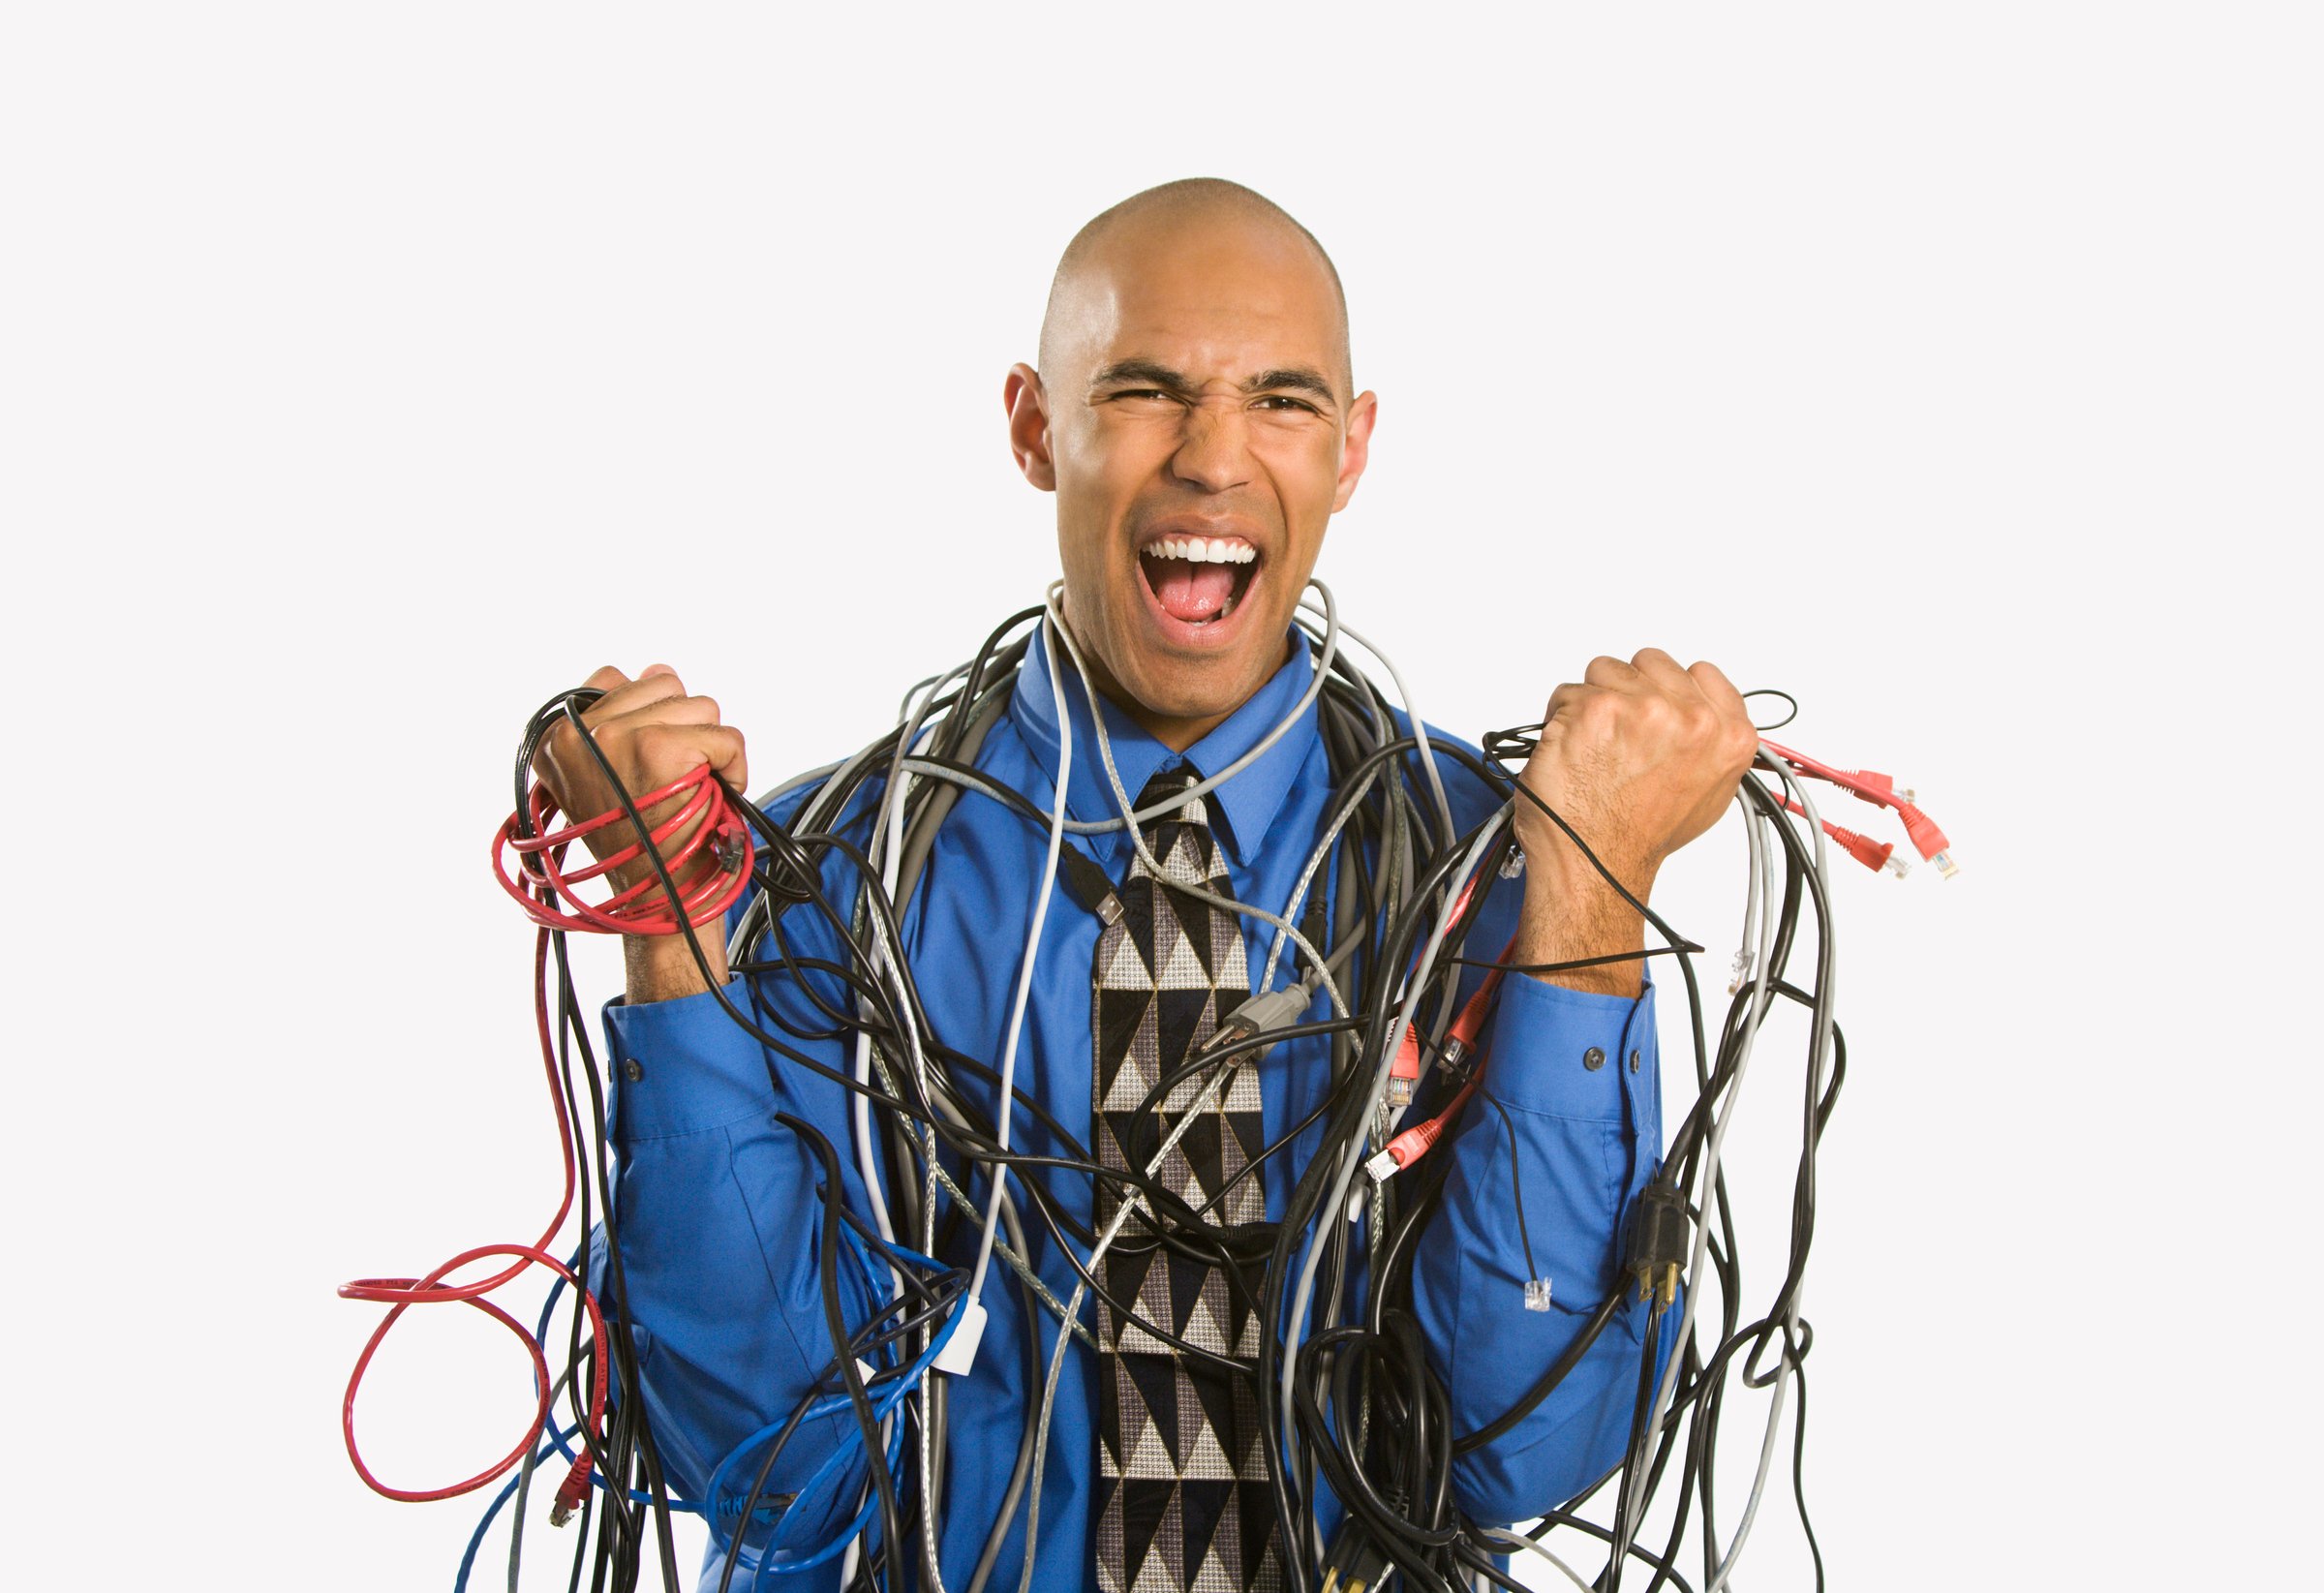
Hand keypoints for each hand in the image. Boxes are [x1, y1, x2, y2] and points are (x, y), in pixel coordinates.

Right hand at [531, 664, 747, 1000]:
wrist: (659, 902)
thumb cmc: (641, 844)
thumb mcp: (610, 777)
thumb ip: (625, 717)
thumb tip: (658, 669)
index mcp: (554, 740)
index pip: (614, 680)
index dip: (648, 719)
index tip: (644, 767)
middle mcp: (576, 735)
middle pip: (664, 686)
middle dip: (684, 730)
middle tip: (671, 784)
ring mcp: (616, 737)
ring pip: (700, 706)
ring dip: (709, 749)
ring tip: (688, 792)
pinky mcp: (659, 747)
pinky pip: (726, 735)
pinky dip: (734, 768)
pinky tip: (710, 799)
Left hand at [1510, 650, 1758, 994]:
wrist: (1598, 866)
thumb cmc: (1643, 836)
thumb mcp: (1710, 792)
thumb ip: (1711, 741)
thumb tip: (1698, 714)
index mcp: (1729, 734)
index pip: (1698, 673)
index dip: (1667, 690)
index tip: (1654, 713)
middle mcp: (1691, 716)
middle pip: (1648, 664)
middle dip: (1629, 692)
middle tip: (1620, 739)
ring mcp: (1642, 708)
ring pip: (1604, 672)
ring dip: (1593, 703)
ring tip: (1596, 750)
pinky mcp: (1593, 709)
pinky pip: (1567, 693)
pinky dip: (1561, 720)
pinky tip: (1573, 755)